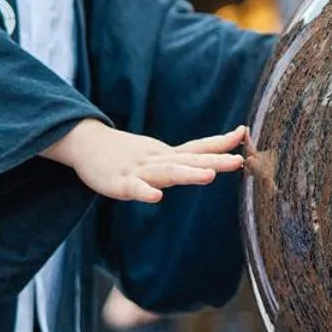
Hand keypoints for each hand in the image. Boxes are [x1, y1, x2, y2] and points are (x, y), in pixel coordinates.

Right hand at [45, 121, 247, 203]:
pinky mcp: (119, 183)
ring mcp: (139, 170)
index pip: (199, 146)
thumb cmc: (128, 153)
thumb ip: (186, 157)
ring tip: (209, 176)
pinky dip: (145, 193)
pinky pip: (134, 189)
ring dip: (188, 173)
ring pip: (167, 172)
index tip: (245, 134)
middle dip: (215, 160)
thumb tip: (213, 158)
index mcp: (168, 154)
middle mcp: (158, 159)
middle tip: (238, 161)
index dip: (221, 143)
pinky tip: (157, 198)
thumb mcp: (161, 153)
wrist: (87, 144)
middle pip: (190, 159)